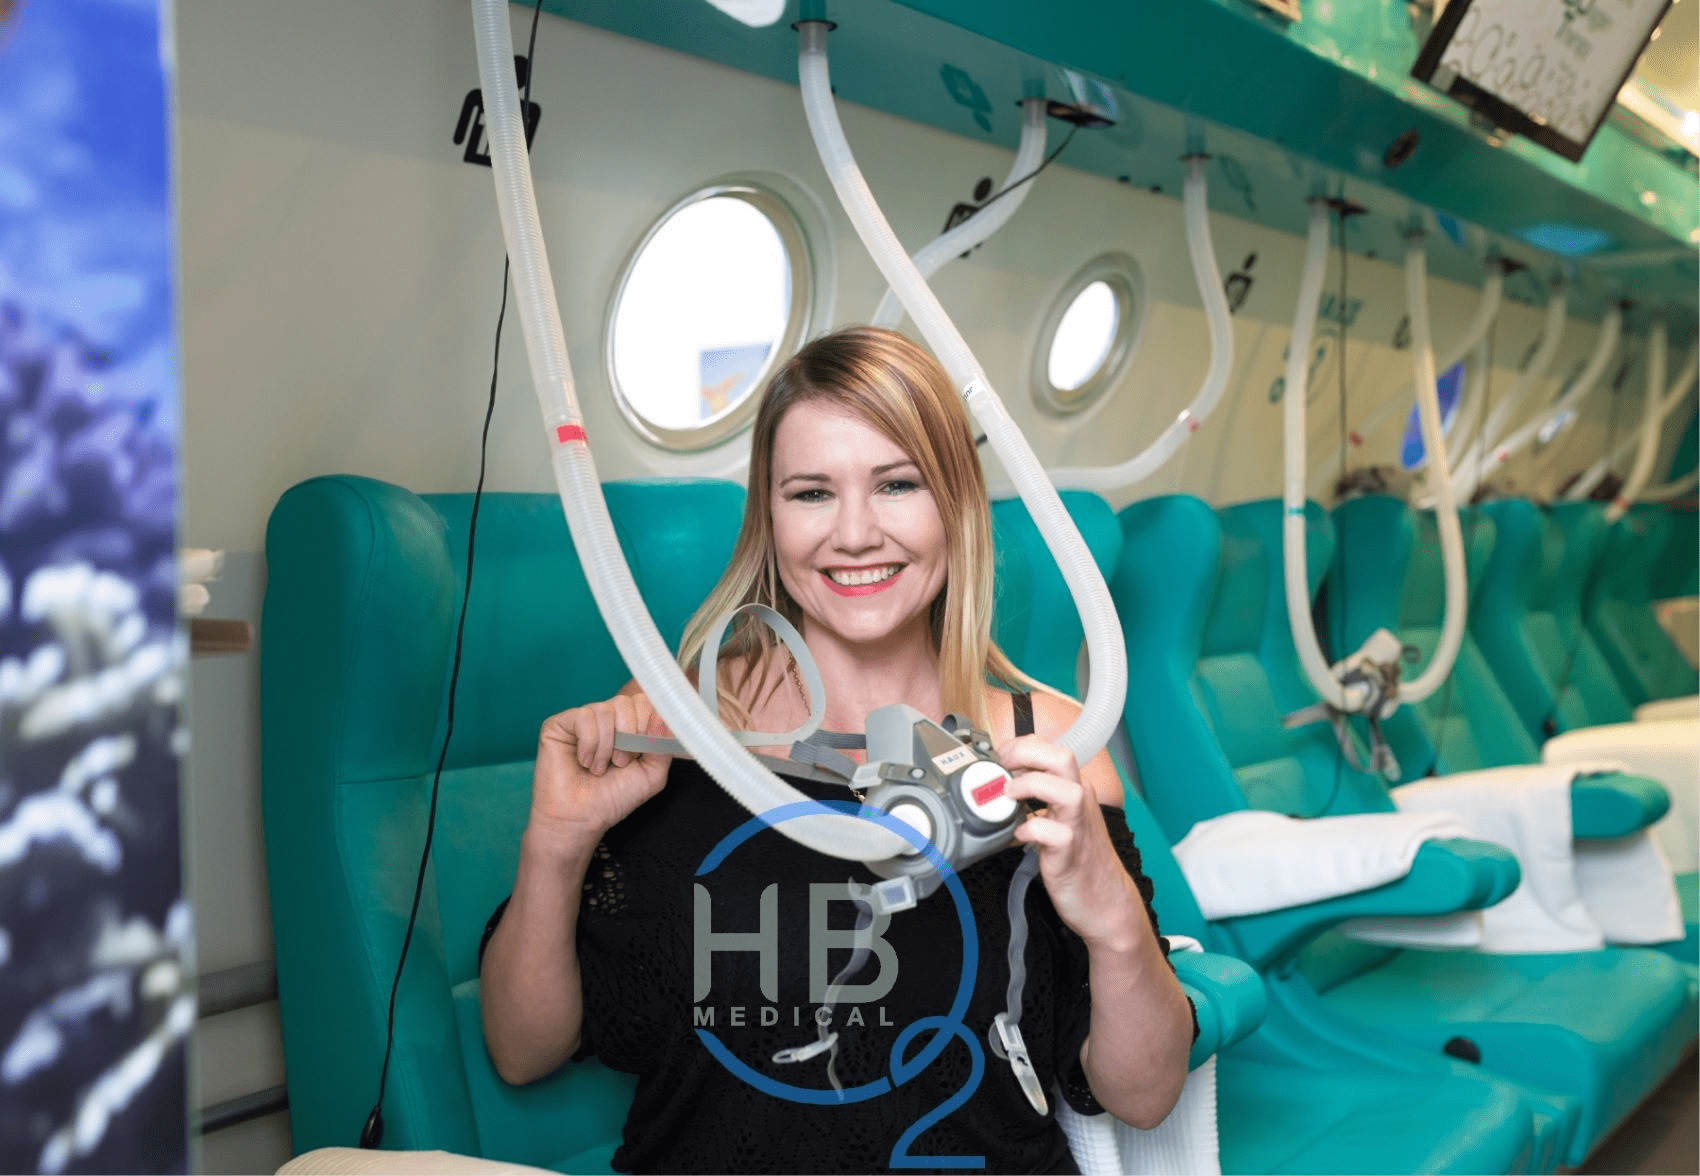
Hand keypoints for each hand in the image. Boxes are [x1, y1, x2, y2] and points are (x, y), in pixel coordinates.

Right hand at [528, 693, 670, 853]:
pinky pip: (584, 717)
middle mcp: (606, 718)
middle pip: (627, 702)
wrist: (580, 819)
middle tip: (620, 763)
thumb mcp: (652, 774)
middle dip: (630, 735)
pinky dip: (589, 744)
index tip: (642, 752)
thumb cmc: (614, 798)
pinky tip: (584, 762)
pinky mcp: (559, 724)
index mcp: (628, 725)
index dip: (648, 724)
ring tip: (600, 768)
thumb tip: (664, 716)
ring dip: (608, 745)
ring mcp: (582, 719)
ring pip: (605, 710)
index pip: (646, 702)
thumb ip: (663, 744)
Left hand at [997, 735, 1146, 951]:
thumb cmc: (1078, 859)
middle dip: (1025, 754)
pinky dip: (1032, 830)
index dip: (1019, 746)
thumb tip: (998, 786)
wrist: (1105, 902)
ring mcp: (1078, 827)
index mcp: (1074, 788)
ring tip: (1009, 797)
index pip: (1050, 748)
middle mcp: (1080, 802)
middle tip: (1001, 769)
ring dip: (1031, 787)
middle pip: (1063, 757)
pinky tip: (1018, 835)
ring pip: (1068, 791)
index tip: (997, 758)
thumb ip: (1036, 801)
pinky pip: (1056, 834)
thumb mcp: (1057, 819)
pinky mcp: (1072, 855)